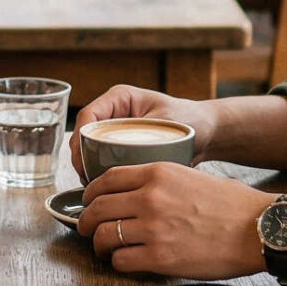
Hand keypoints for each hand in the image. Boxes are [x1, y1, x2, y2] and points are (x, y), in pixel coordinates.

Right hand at [69, 84, 225, 179]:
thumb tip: (121, 155)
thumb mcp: (165, 125)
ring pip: (90, 148)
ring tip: (95, 186)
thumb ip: (142, 137)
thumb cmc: (191, 120)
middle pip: (85, 134)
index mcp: (120, 98)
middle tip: (87, 179)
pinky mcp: (122, 146)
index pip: (88, 116)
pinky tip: (106, 187)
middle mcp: (114, 112)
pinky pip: (104, 158)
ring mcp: (116, 129)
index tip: (81, 159)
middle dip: (81, 157)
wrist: (207, 132)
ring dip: (88, 166)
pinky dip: (101, 172)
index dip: (79, 138)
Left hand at [76, 162, 269, 279]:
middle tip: (86, 229)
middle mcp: (150, 198)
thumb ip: (158, 182)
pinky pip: (121, 260)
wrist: (258, 229)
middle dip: (85, 221)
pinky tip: (124, 261)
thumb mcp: (190, 176)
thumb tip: (132, 195)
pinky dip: (118, 262)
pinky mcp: (160, 258)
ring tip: (103, 249)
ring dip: (98, 245)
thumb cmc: (231, 205)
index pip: (106, 179)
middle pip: (97, 208)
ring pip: (103, 236)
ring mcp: (153, 229)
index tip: (88, 202)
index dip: (90, 193)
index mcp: (157, 173)